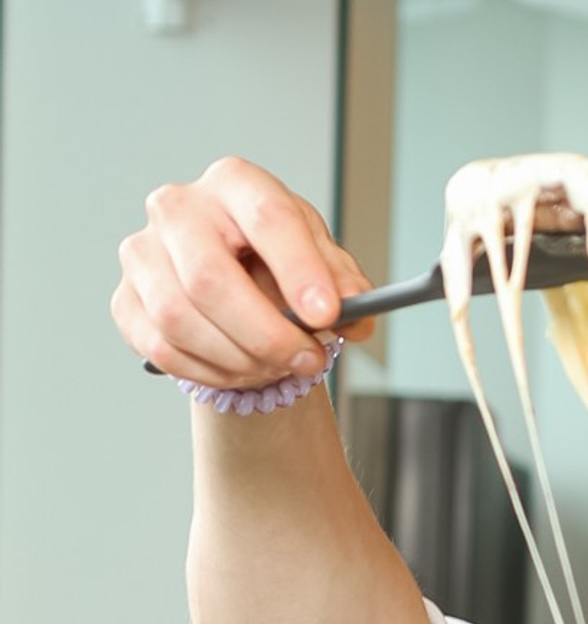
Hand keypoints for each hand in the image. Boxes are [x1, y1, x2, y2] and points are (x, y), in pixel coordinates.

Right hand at [111, 156, 374, 389]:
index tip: (327, 314)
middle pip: (209, 277)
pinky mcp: (126, 299)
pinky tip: (242, 370)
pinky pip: (163, 348)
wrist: (239, 285)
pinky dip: (211, 372)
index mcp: (235, 185)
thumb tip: (357, 311)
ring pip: (180, 319)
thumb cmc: (280, 265)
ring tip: (277, 367)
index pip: (266, 217)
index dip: (299, 269)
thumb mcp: (323, 264)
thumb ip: (345, 286)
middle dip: (267, 334)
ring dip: (240, 359)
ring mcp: (143, 252)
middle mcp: (178, 208)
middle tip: (309, 360)